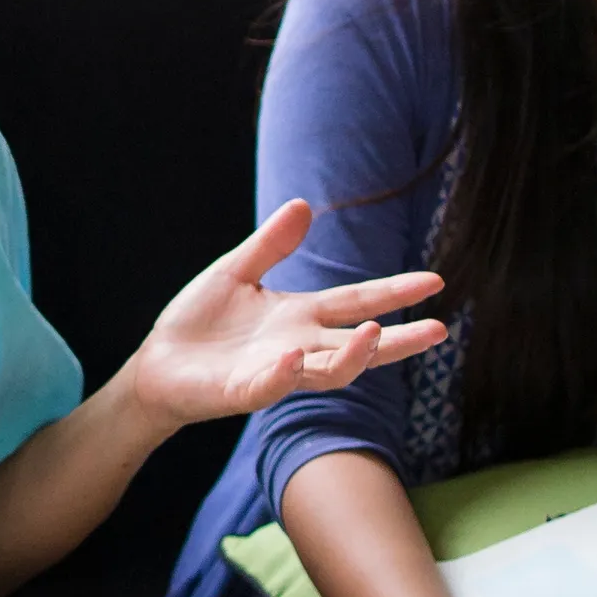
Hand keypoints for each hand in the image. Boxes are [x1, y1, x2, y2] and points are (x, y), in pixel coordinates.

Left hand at [120, 200, 446, 425]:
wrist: (157, 365)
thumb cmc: (199, 323)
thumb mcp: (236, 272)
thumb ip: (270, 245)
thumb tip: (303, 205)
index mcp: (300, 316)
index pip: (357, 302)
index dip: (394, 292)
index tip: (435, 281)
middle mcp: (299, 347)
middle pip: (359, 346)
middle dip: (398, 340)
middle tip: (439, 330)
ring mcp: (275, 372)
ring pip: (327, 371)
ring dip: (352, 356)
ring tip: (374, 334)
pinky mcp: (242, 391)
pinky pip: (270, 385)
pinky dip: (284, 374)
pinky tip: (295, 357)